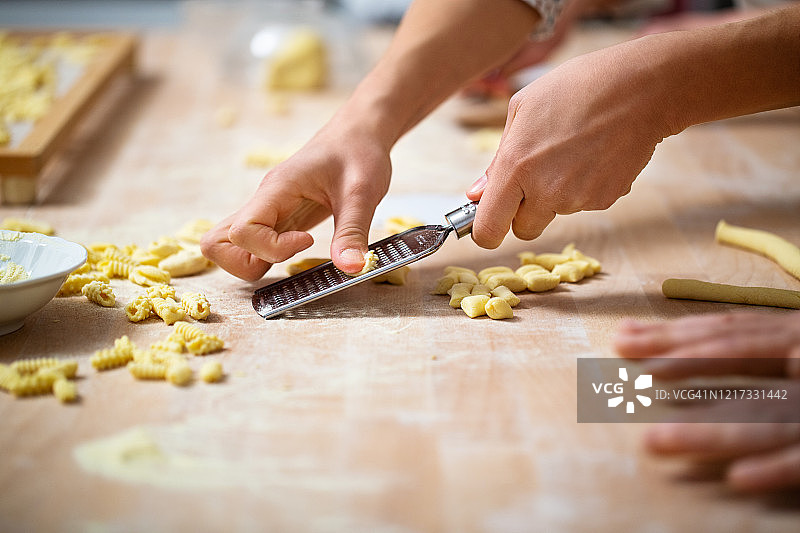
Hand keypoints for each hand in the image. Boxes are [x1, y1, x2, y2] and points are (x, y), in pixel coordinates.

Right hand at [201, 125, 391, 280]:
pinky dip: (266, 256)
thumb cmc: (358, 152)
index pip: (243, 230)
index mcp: (277, 189)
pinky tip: (297, 248)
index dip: (273, 248)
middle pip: (217, 243)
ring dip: (254, 262)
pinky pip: (251, 243)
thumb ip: (352, 232)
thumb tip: (350, 268)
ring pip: (228, 246)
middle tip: (290, 255)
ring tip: (294, 251)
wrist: (358, 131)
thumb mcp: (363, 192)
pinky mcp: (276, 217)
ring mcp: (265, 210)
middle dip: (247, 264)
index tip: (308, 239)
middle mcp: (262, 200)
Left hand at [466, 39, 672, 247]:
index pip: (489, 229)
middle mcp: (545, 190)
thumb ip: (496, 160)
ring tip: (571, 151)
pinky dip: (583, 187)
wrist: (640, 88)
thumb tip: (477, 194)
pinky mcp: (605, 200)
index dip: (485, 232)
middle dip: (523, 213)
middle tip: (534, 178)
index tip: (488, 225)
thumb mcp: (522, 109)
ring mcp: (578, 199)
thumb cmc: (576, 87)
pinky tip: (593, 155)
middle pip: (524, 230)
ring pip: (555, 213)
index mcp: (516, 167)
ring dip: (556, 194)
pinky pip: (583, 203)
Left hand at [615, 310, 799, 491]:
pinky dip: (776, 468)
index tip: (623, 339)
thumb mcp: (790, 358)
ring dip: (711, 429)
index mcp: (795, 339)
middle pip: (744, 356)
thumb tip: (643, 333)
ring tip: (656, 441)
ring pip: (768, 415)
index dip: (677, 335)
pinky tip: (739, 478)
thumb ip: (740, 350)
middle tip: (634, 377)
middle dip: (688, 361)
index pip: (730, 333)